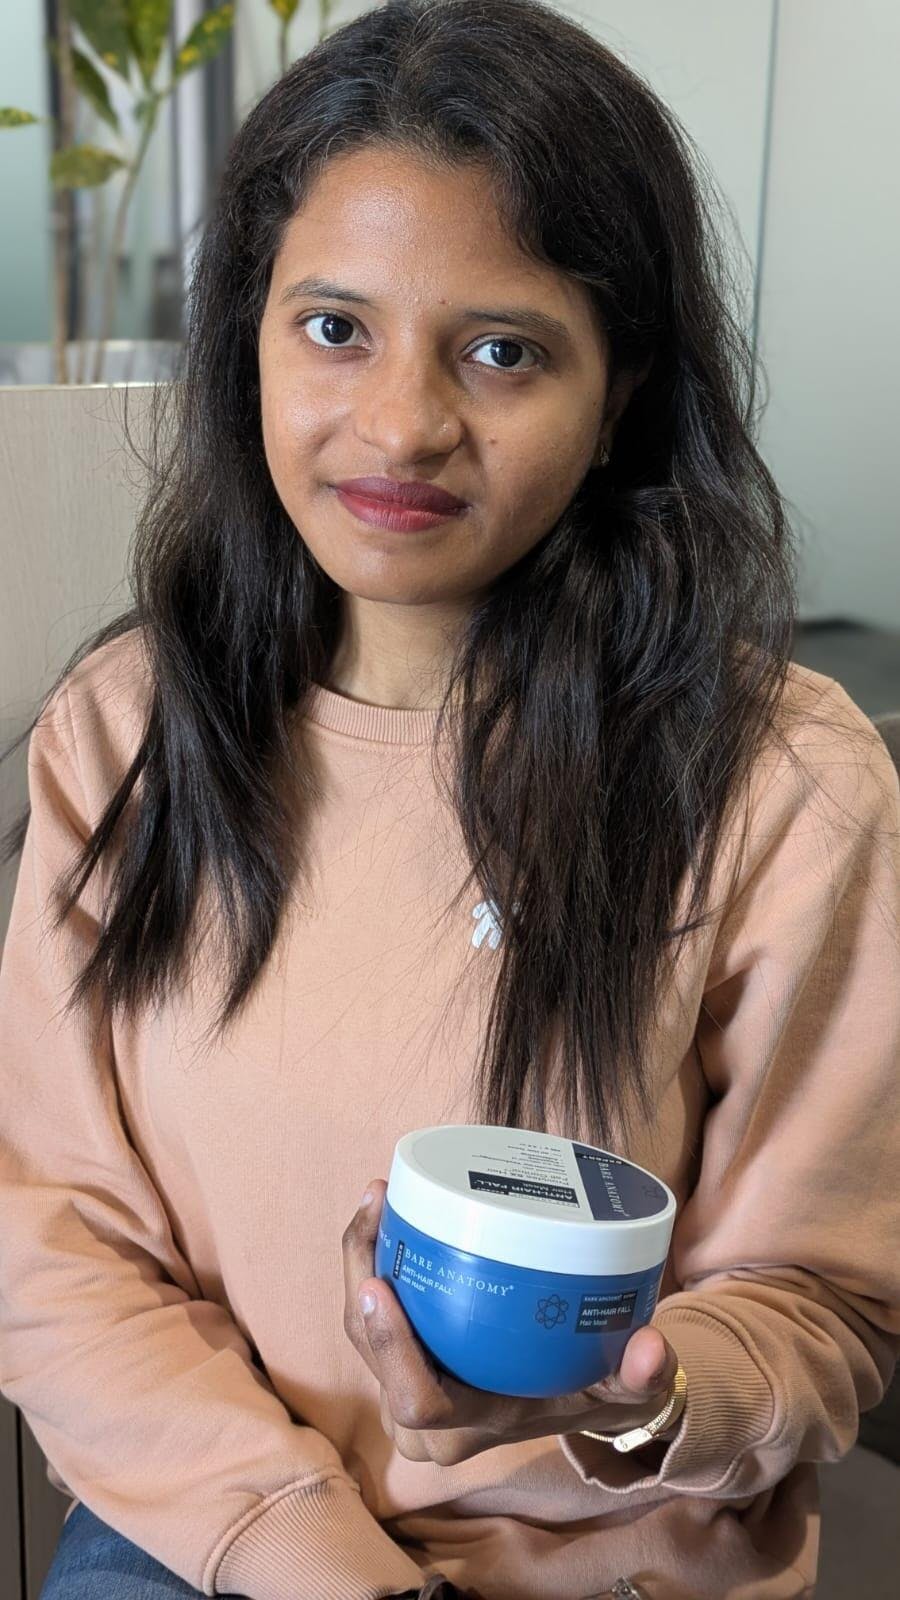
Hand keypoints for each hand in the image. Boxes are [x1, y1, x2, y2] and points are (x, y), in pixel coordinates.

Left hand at [342, 1179, 679, 1466]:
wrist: (577, 1398)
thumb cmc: (596, 1390)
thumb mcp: (625, 1388)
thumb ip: (642, 1376)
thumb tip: (651, 1350)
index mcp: (470, 1428)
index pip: (415, 1401)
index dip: (390, 1349)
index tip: (380, 1287)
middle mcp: (428, 1422)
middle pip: (369, 1350)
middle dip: (360, 1273)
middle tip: (378, 1204)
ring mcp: (407, 1393)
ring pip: (360, 1328)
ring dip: (360, 1260)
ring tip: (378, 1197)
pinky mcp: (401, 1364)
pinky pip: (370, 1316)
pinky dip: (370, 1262)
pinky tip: (382, 1212)